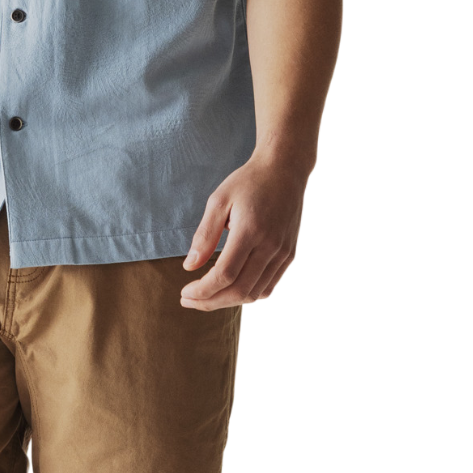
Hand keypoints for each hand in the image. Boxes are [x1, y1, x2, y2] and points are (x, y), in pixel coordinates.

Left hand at [179, 154, 307, 310]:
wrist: (284, 170)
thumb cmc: (248, 182)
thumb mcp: (218, 200)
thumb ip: (204, 235)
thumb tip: (189, 267)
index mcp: (250, 230)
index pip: (225, 275)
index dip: (202, 290)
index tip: (184, 293)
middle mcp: (270, 246)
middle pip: (240, 290)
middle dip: (210, 302)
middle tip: (189, 301)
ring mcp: (283, 253)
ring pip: (255, 294)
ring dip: (228, 302)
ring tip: (206, 297)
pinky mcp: (289, 255)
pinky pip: (268, 286)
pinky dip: (247, 294)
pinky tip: (229, 289)